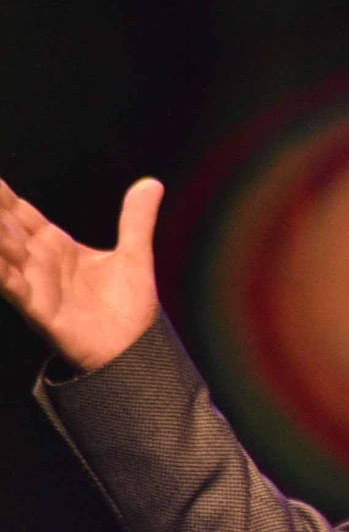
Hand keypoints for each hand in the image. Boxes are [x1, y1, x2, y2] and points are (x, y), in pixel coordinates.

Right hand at [0, 178, 164, 371]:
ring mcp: (34, 284)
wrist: (134, 348)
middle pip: (4, 228)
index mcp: (55, 245)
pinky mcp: (38, 308)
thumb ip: (137, 218)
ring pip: (2, 253)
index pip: (20, 213)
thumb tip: (152, 183)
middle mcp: (38, 262)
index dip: (2, 194)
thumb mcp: (135, 254)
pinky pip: (11, 286)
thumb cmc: (128, 306)